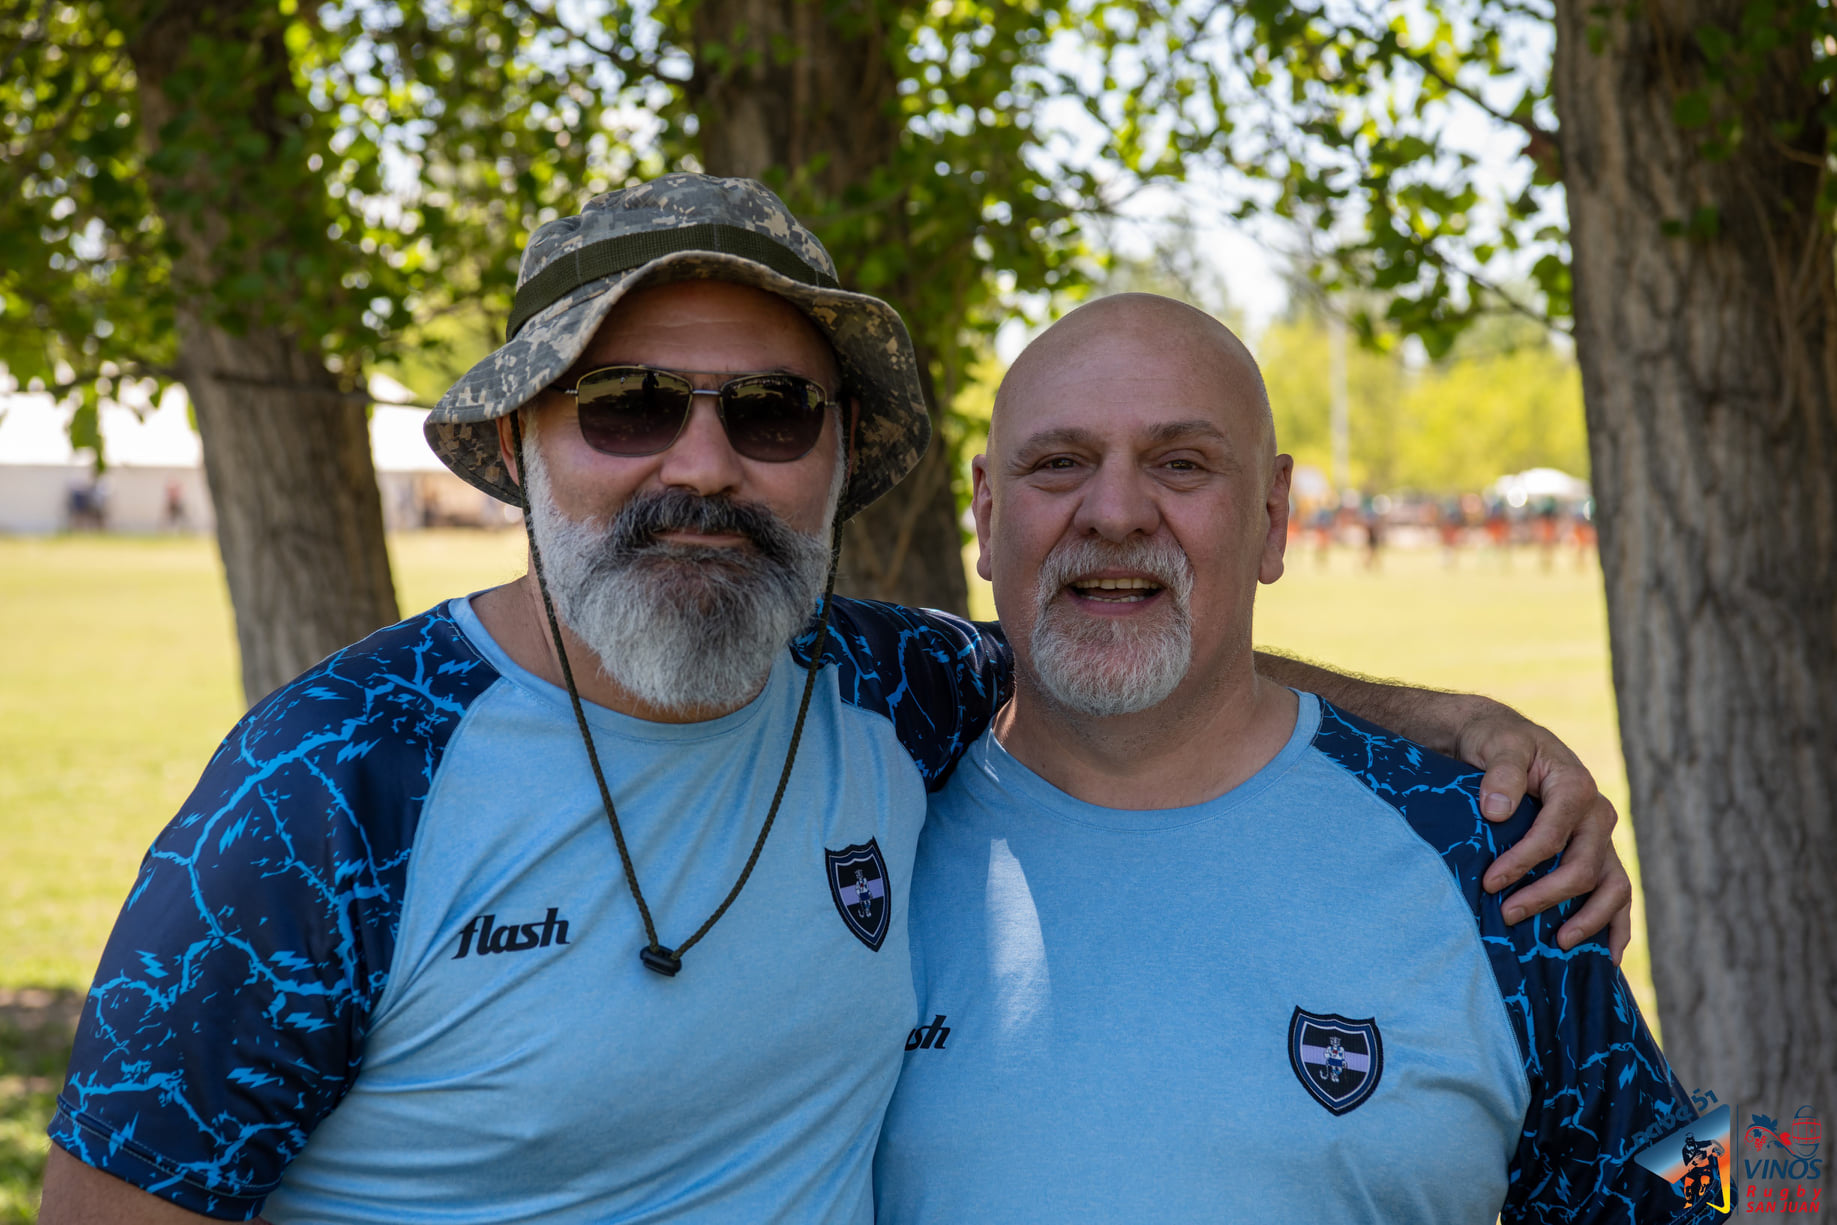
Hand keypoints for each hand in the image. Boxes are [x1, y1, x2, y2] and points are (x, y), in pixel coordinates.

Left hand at [1457, 702, 1632, 963]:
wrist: (1506, 741)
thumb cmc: (1497, 743)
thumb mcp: (1496, 745)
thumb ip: (1500, 773)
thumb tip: (1497, 811)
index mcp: (1575, 786)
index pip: (1553, 836)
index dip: (1523, 863)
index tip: (1489, 882)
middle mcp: (1597, 814)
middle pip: (1582, 867)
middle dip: (1545, 896)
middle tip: (1507, 914)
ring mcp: (1602, 837)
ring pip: (1613, 887)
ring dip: (1588, 920)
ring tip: (1558, 945)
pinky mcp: (1599, 854)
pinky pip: (1619, 894)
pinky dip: (1617, 927)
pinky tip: (1608, 958)